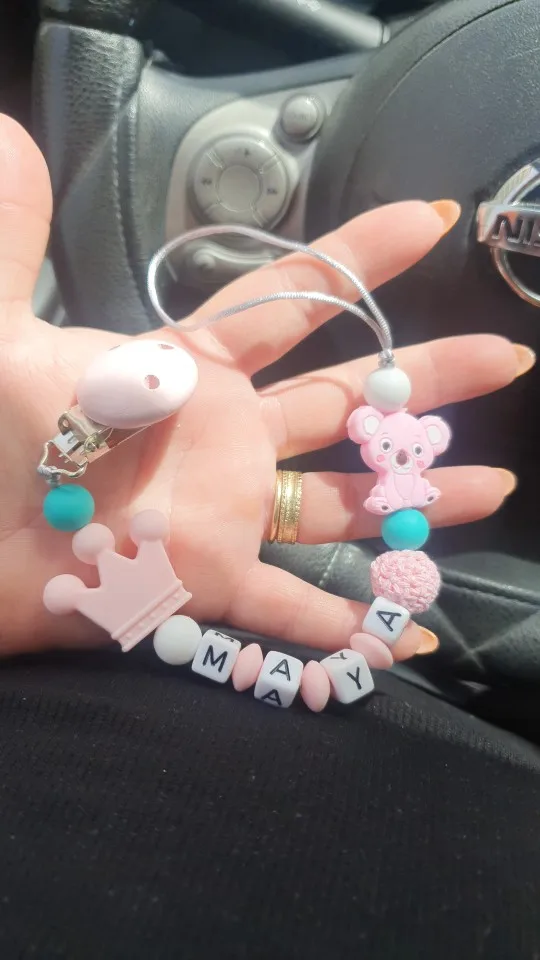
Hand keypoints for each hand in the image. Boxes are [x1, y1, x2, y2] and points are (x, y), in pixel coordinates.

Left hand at [0, 115, 528, 657]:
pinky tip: (402, 636)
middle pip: (346, 400)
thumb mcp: (2, 328)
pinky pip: (291, 611)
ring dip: (413, 499)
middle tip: (503, 358)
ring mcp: (226, 512)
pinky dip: (345, 629)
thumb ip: (14, 238)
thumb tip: (11, 136)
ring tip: (489, 486)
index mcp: (191, 369)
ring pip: (341, 502)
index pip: (292, 299)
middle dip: (428, 378)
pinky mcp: (209, 584)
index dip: (361, 257)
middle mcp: (227, 438)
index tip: (431, 223)